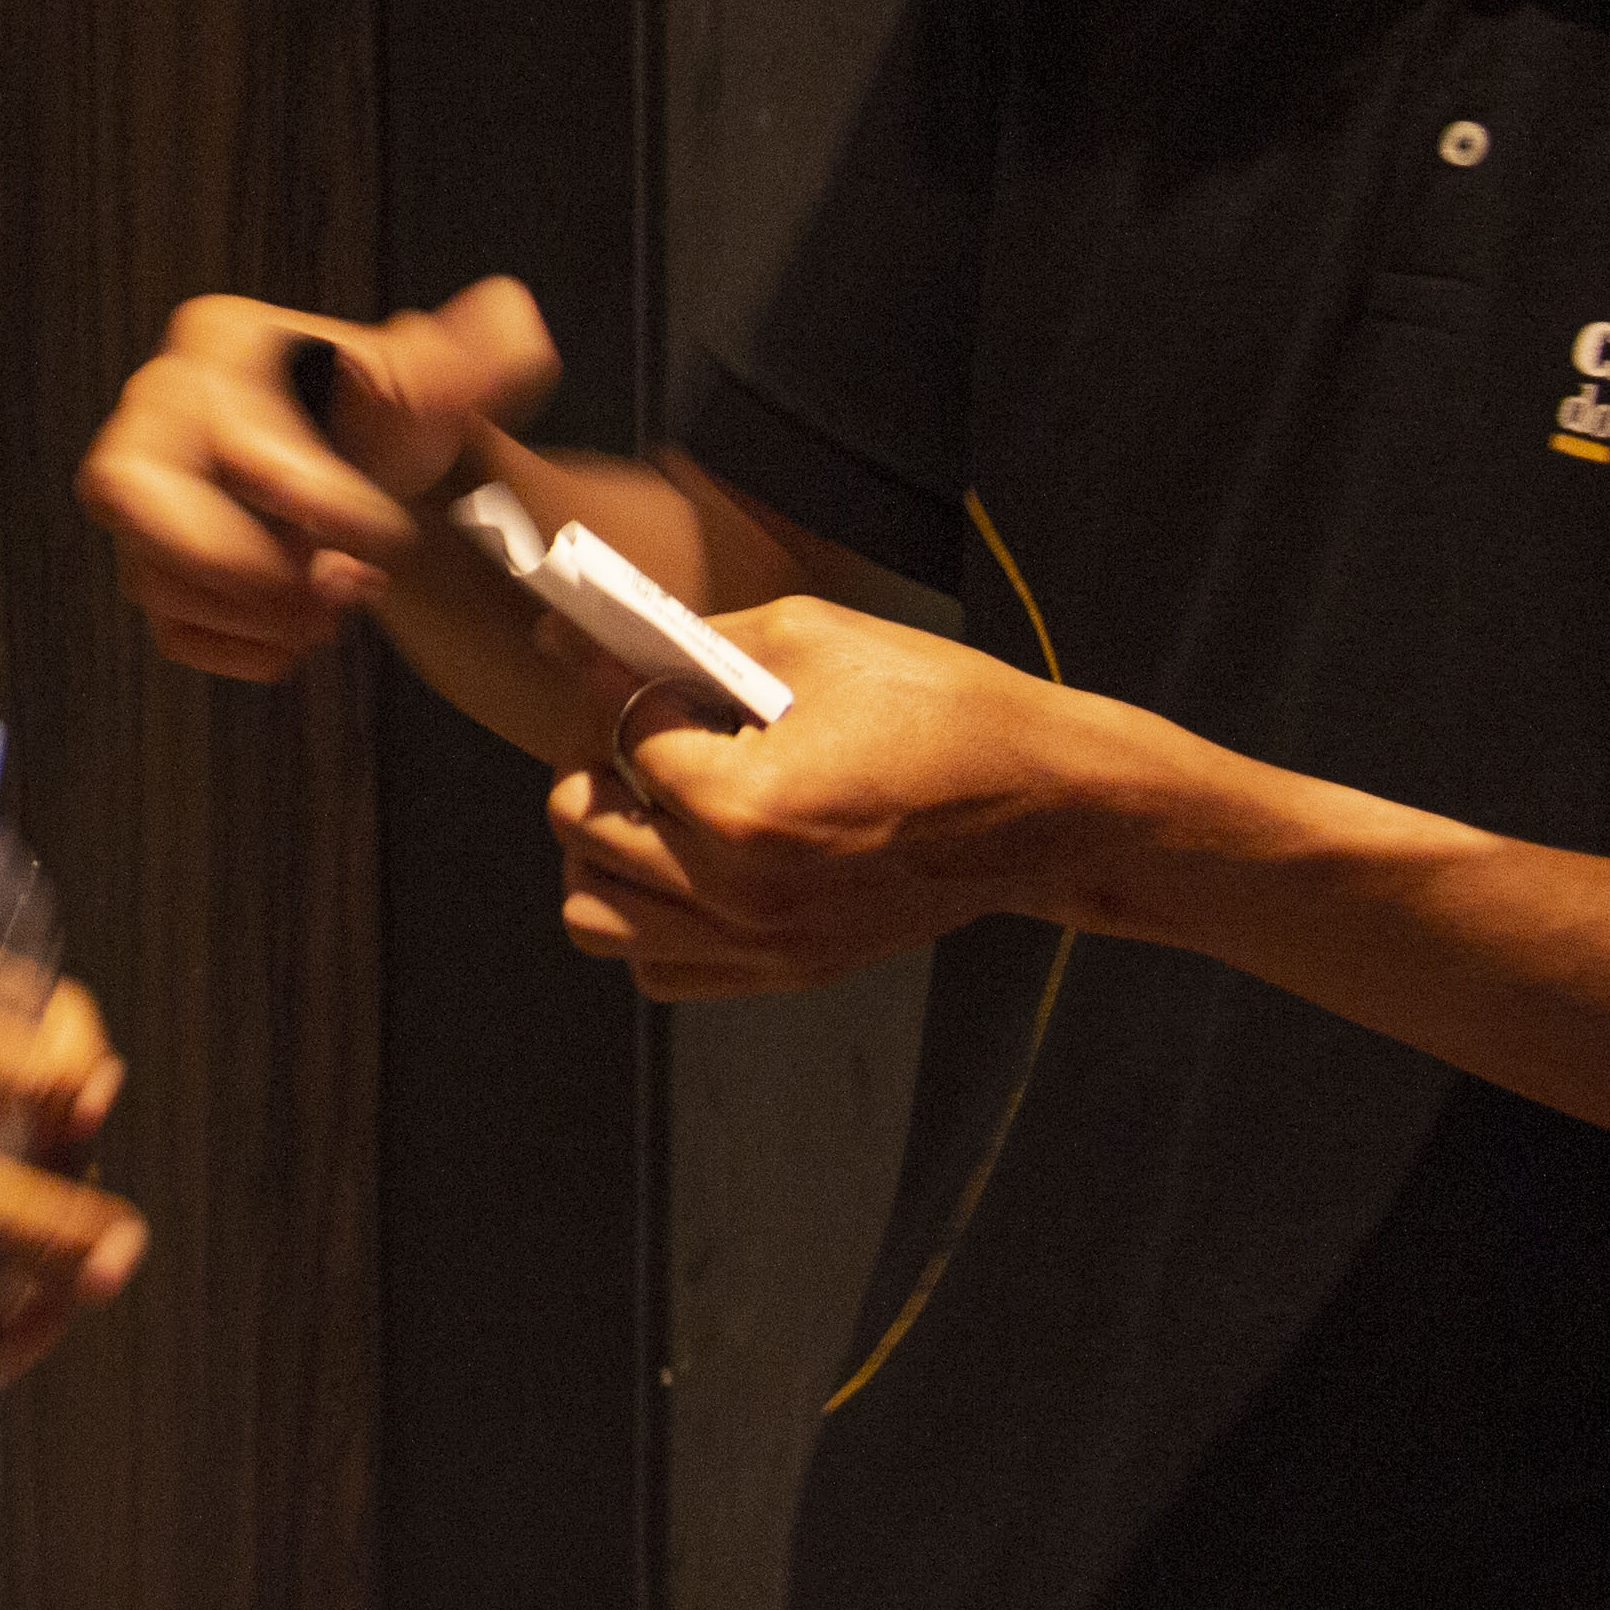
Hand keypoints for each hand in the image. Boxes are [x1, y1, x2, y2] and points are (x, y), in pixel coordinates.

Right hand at [76, 278, 560, 679]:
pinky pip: (168, 626)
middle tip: (328, 588)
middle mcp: (157, 412)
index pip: (233, 437)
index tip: (382, 533)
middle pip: (130, 494)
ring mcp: (144, 496)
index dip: (310, 500)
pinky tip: (302, 635)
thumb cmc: (395, 416)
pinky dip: (239, 649)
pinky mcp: (155, 566)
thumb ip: (483, 354)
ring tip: (336, 607)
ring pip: (149, 572)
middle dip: (235, 561)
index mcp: (219, 346)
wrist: (376, 470)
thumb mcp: (441, 380)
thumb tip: (513, 324)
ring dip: (252, 613)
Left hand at [542, 595, 1141, 998]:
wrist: (1044, 805)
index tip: (644, 664)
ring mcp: (764, 945)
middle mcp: (743, 894)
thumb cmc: (939, 702)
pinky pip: (655, 965)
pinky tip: (690, 856)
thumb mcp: (809, 638)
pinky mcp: (787, 971)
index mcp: (747, 807)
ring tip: (651, 799)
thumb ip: (678, 643)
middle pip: (583, 831)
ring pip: (594, 915)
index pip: (618, 741)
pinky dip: (645, 914)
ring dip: (601, 850)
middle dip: (592, 763)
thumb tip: (565, 639)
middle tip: (638, 725)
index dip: (621, 686)